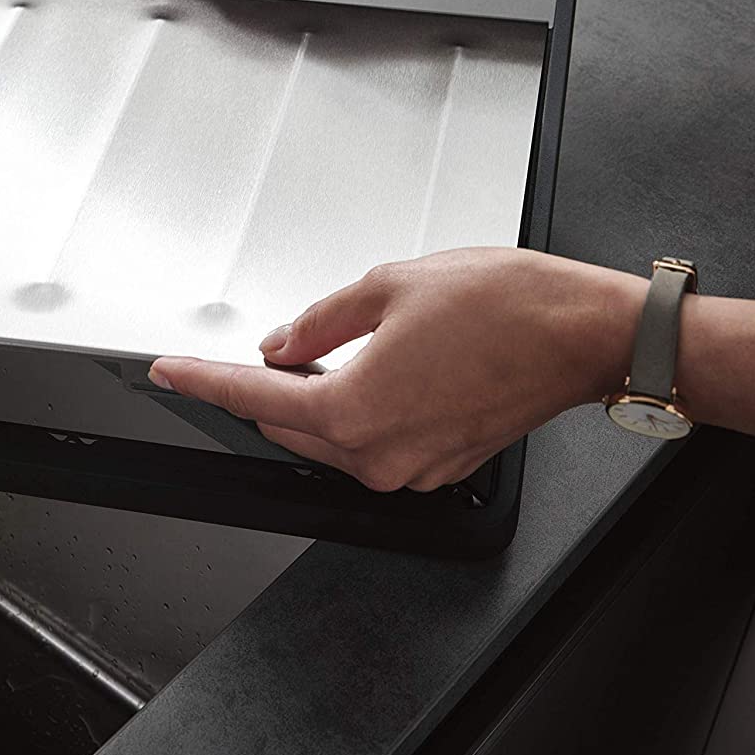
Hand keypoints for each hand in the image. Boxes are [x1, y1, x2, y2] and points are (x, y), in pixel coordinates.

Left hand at [147, 248, 647, 490]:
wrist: (584, 334)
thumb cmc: (506, 306)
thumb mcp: (389, 287)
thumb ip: (319, 320)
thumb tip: (282, 342)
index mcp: (355, 410)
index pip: (253, 398)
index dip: (203, 380)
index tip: (170, 371)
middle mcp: (379, 453)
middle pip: (287, 426)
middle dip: (263, 388)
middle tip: (257, 348)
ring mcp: (413, 467)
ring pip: (329, 440)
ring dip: (312, 402)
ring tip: (320, 353)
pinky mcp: (442, 465)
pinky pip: (374, 445)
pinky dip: (357, 413)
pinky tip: (370, 372)